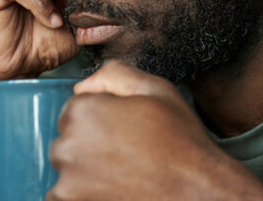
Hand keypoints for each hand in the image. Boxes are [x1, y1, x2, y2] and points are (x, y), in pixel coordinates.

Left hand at [47, 61, 262, 199]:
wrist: (198, 191)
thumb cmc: (181, 142)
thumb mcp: (157, 89)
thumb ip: (114, 74)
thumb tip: (82, 86)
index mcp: (84, 110)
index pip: (77, 107)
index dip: (106, 116)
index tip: (129, 128)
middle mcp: (67, 144)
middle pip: (70, 136)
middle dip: (93, 141)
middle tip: (131, 150)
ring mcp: (66, 179)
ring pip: (68, 165)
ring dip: (88, 167)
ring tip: (126, 170)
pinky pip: (64, 193)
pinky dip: (84, 191)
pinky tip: (116, 186)